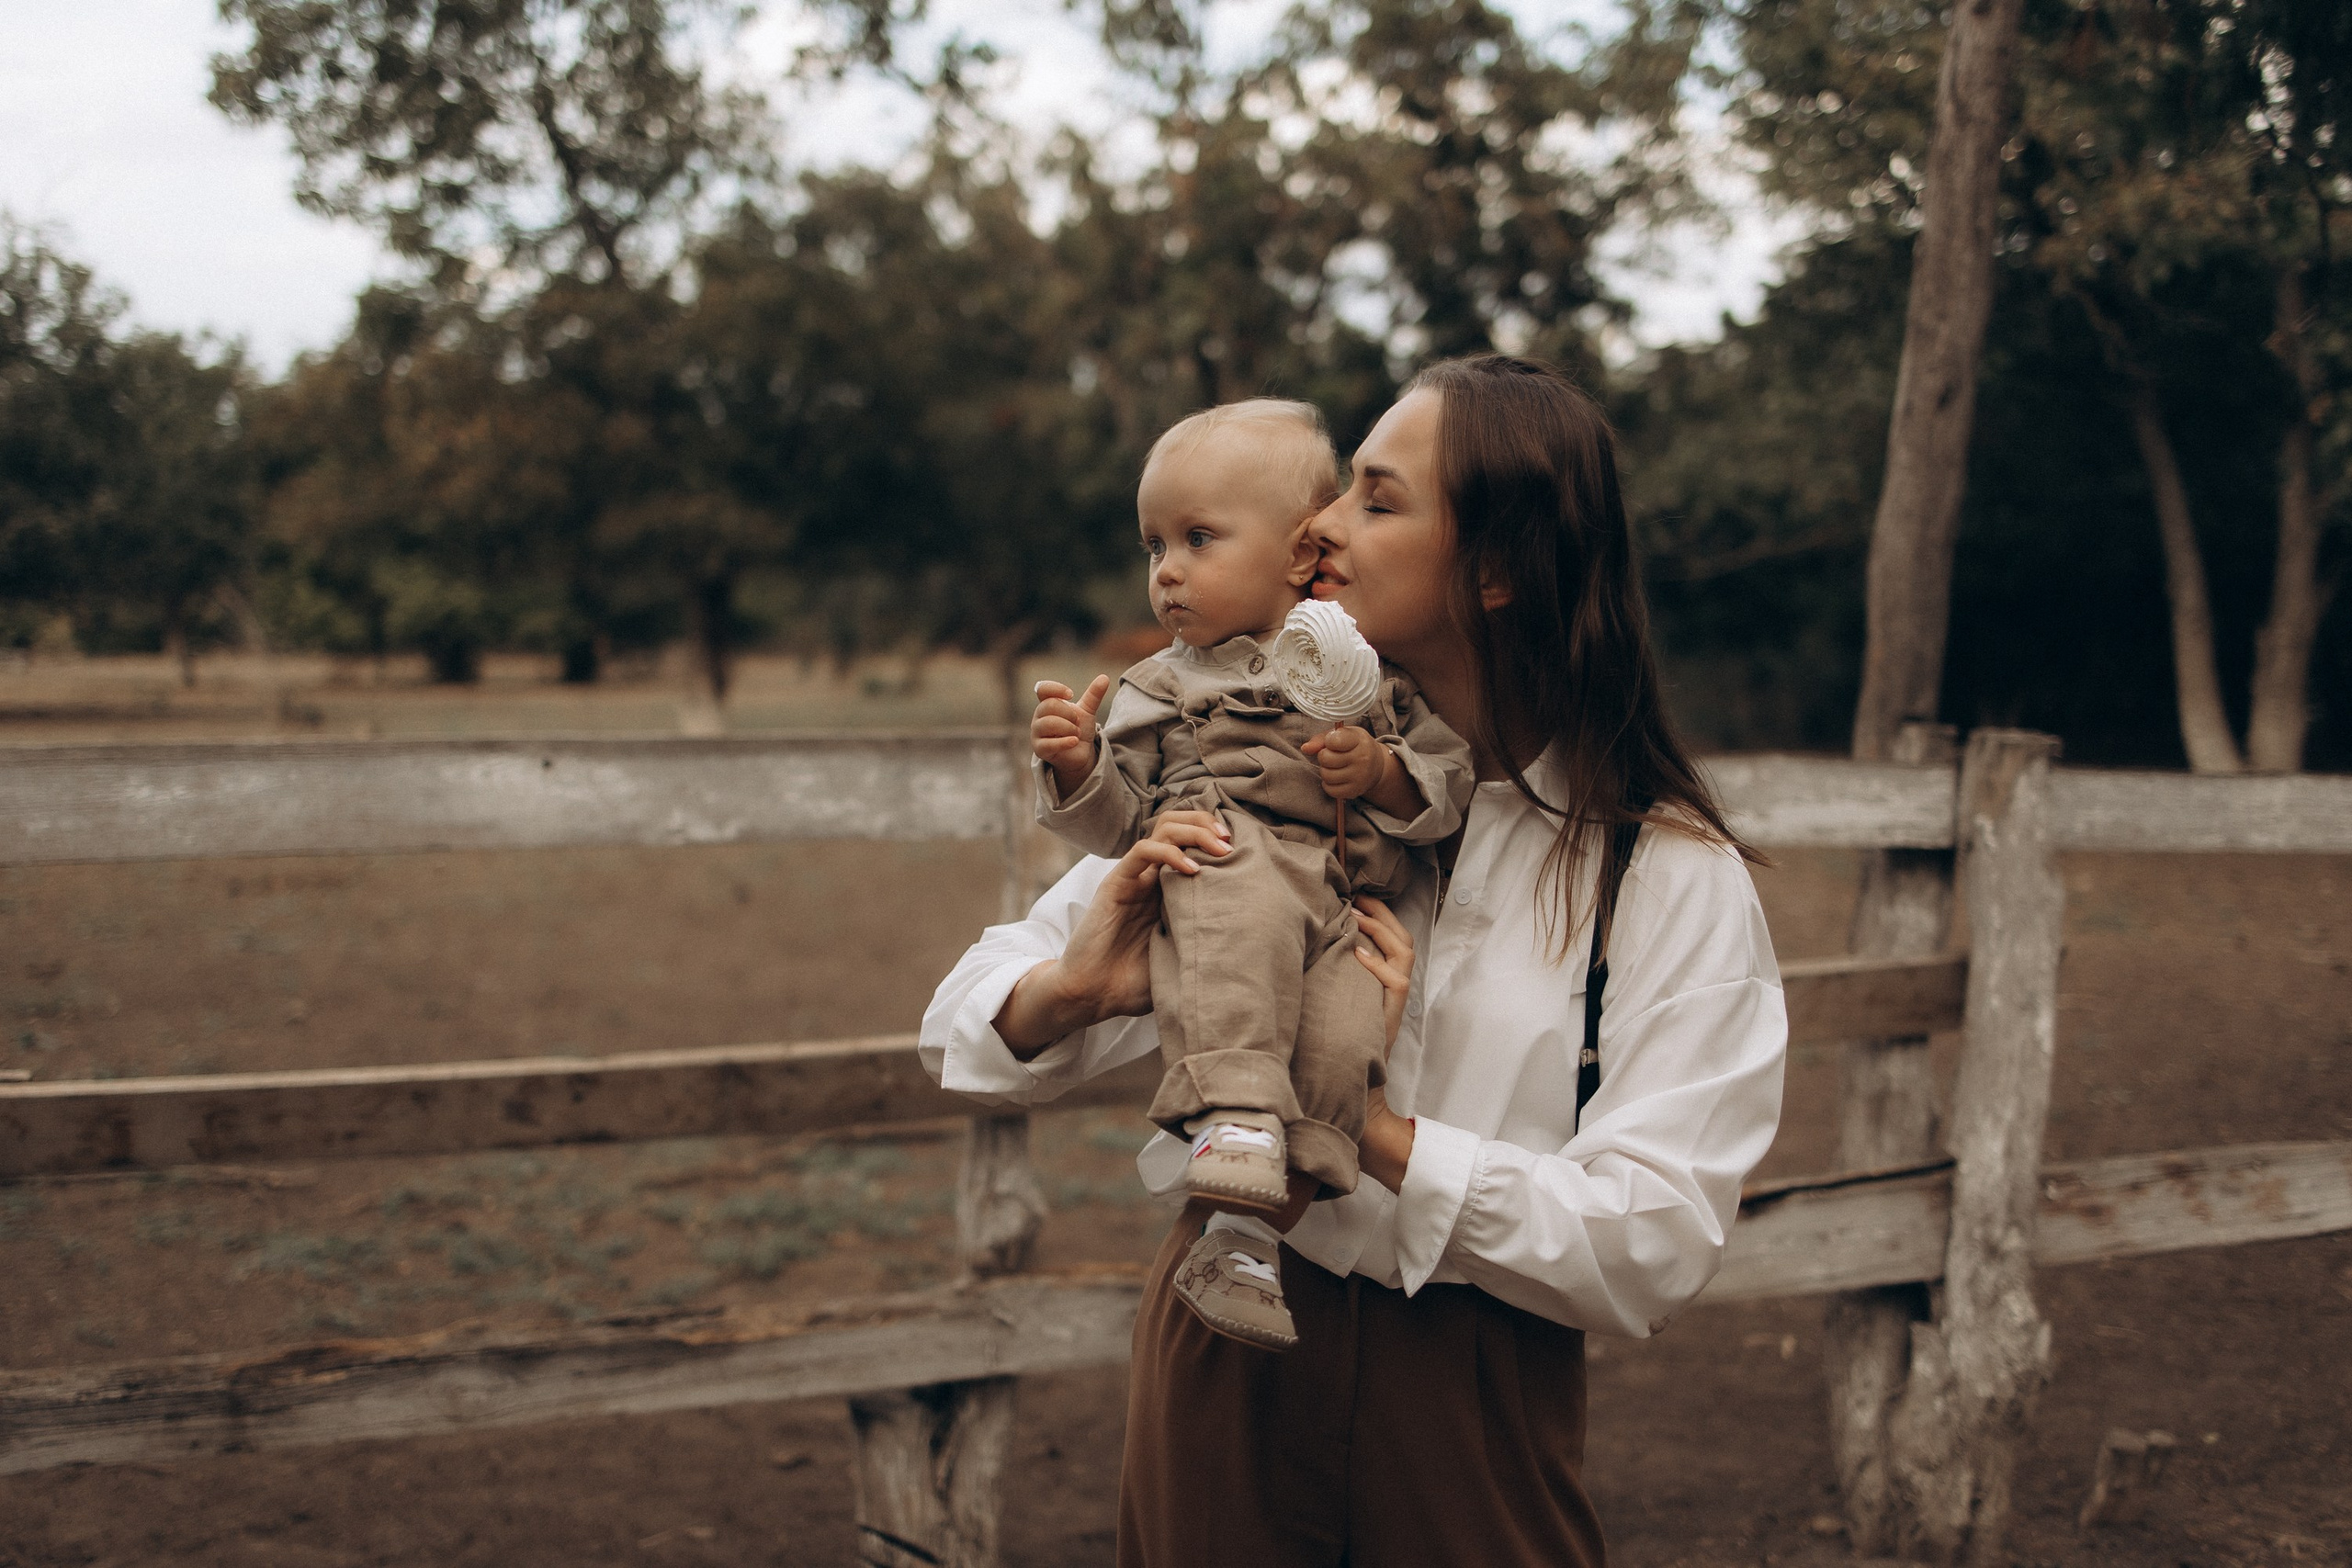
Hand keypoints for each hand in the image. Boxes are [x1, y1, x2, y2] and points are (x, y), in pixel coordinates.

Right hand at [991, 810, 1229, 1056]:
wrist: (1093, 995)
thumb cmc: (1135, 982)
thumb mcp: (1182, 955)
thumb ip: (1205, 938)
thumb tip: (1251, 939)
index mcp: (1167, 888)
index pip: (1191, 841)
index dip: (1217, 837)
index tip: (1245, 850)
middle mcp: (1151, 875)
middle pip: (1179, 824)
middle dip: (1207, 824)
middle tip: (1230, 841)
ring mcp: (1133, 877)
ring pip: (1164, 829)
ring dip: (1195, 831)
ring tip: (1219, 847)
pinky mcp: (1116, 884)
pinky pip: (1142, 852)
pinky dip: (1169, 852)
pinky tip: (1191, 869)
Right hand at [1032, 675, 1109, 796]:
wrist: (1079, 753)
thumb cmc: (1078, 729)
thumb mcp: (1087, 711)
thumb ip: (1093, 695)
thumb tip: (1104, 677)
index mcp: (1047, 704)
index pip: (1042, 689)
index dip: (1056, 689)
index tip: (1071, 694)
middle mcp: (1038, 717)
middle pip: (1049, 706)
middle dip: (1068, 713)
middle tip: (1077, 722)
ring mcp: (1037, 733)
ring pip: (1048, 723)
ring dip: (1068, 727)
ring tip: (1076, 733)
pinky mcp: (1039, 749)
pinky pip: (1049, 744)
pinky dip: (1065, 742)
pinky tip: (1075, 741)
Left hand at [1301, 724, 1389, 801]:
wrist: (1377, 766)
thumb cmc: (1355, 746)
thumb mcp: (1343, 735)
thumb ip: (1322, 739)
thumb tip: (1305, 748)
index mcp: (1358, 740)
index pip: (1334, 741)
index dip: (1328, 741)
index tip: (1333, 742)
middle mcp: (1362, 758)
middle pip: (1325, 758)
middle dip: (1324, 757)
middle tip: (1333, 756)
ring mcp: (1359, 776)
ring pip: (1326, 775)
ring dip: (1326, 771)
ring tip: (1335, 767)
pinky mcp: (1355, 791)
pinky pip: (1331, 790)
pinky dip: (1329, 785)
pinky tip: (1336, 778)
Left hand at [1350, 894, 1414, 1058]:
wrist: (1355, 1054)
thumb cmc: (1349, 1016)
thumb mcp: (1349, 982)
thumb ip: (1348, 959)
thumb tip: (1329, 931)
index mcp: (1390, 967)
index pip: (1394, 931)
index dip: (1380, 911)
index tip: (1358, 894)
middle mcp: (1399, 976)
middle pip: (1403, 935)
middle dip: (1381, 913)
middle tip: (1357, 899)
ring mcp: (1400, 991)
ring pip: (1404, 952)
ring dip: (1380, 932)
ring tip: (1356, 919)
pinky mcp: (1396, 1005)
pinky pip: (1395, 979)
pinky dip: (1377, 964)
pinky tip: (1357, 953)